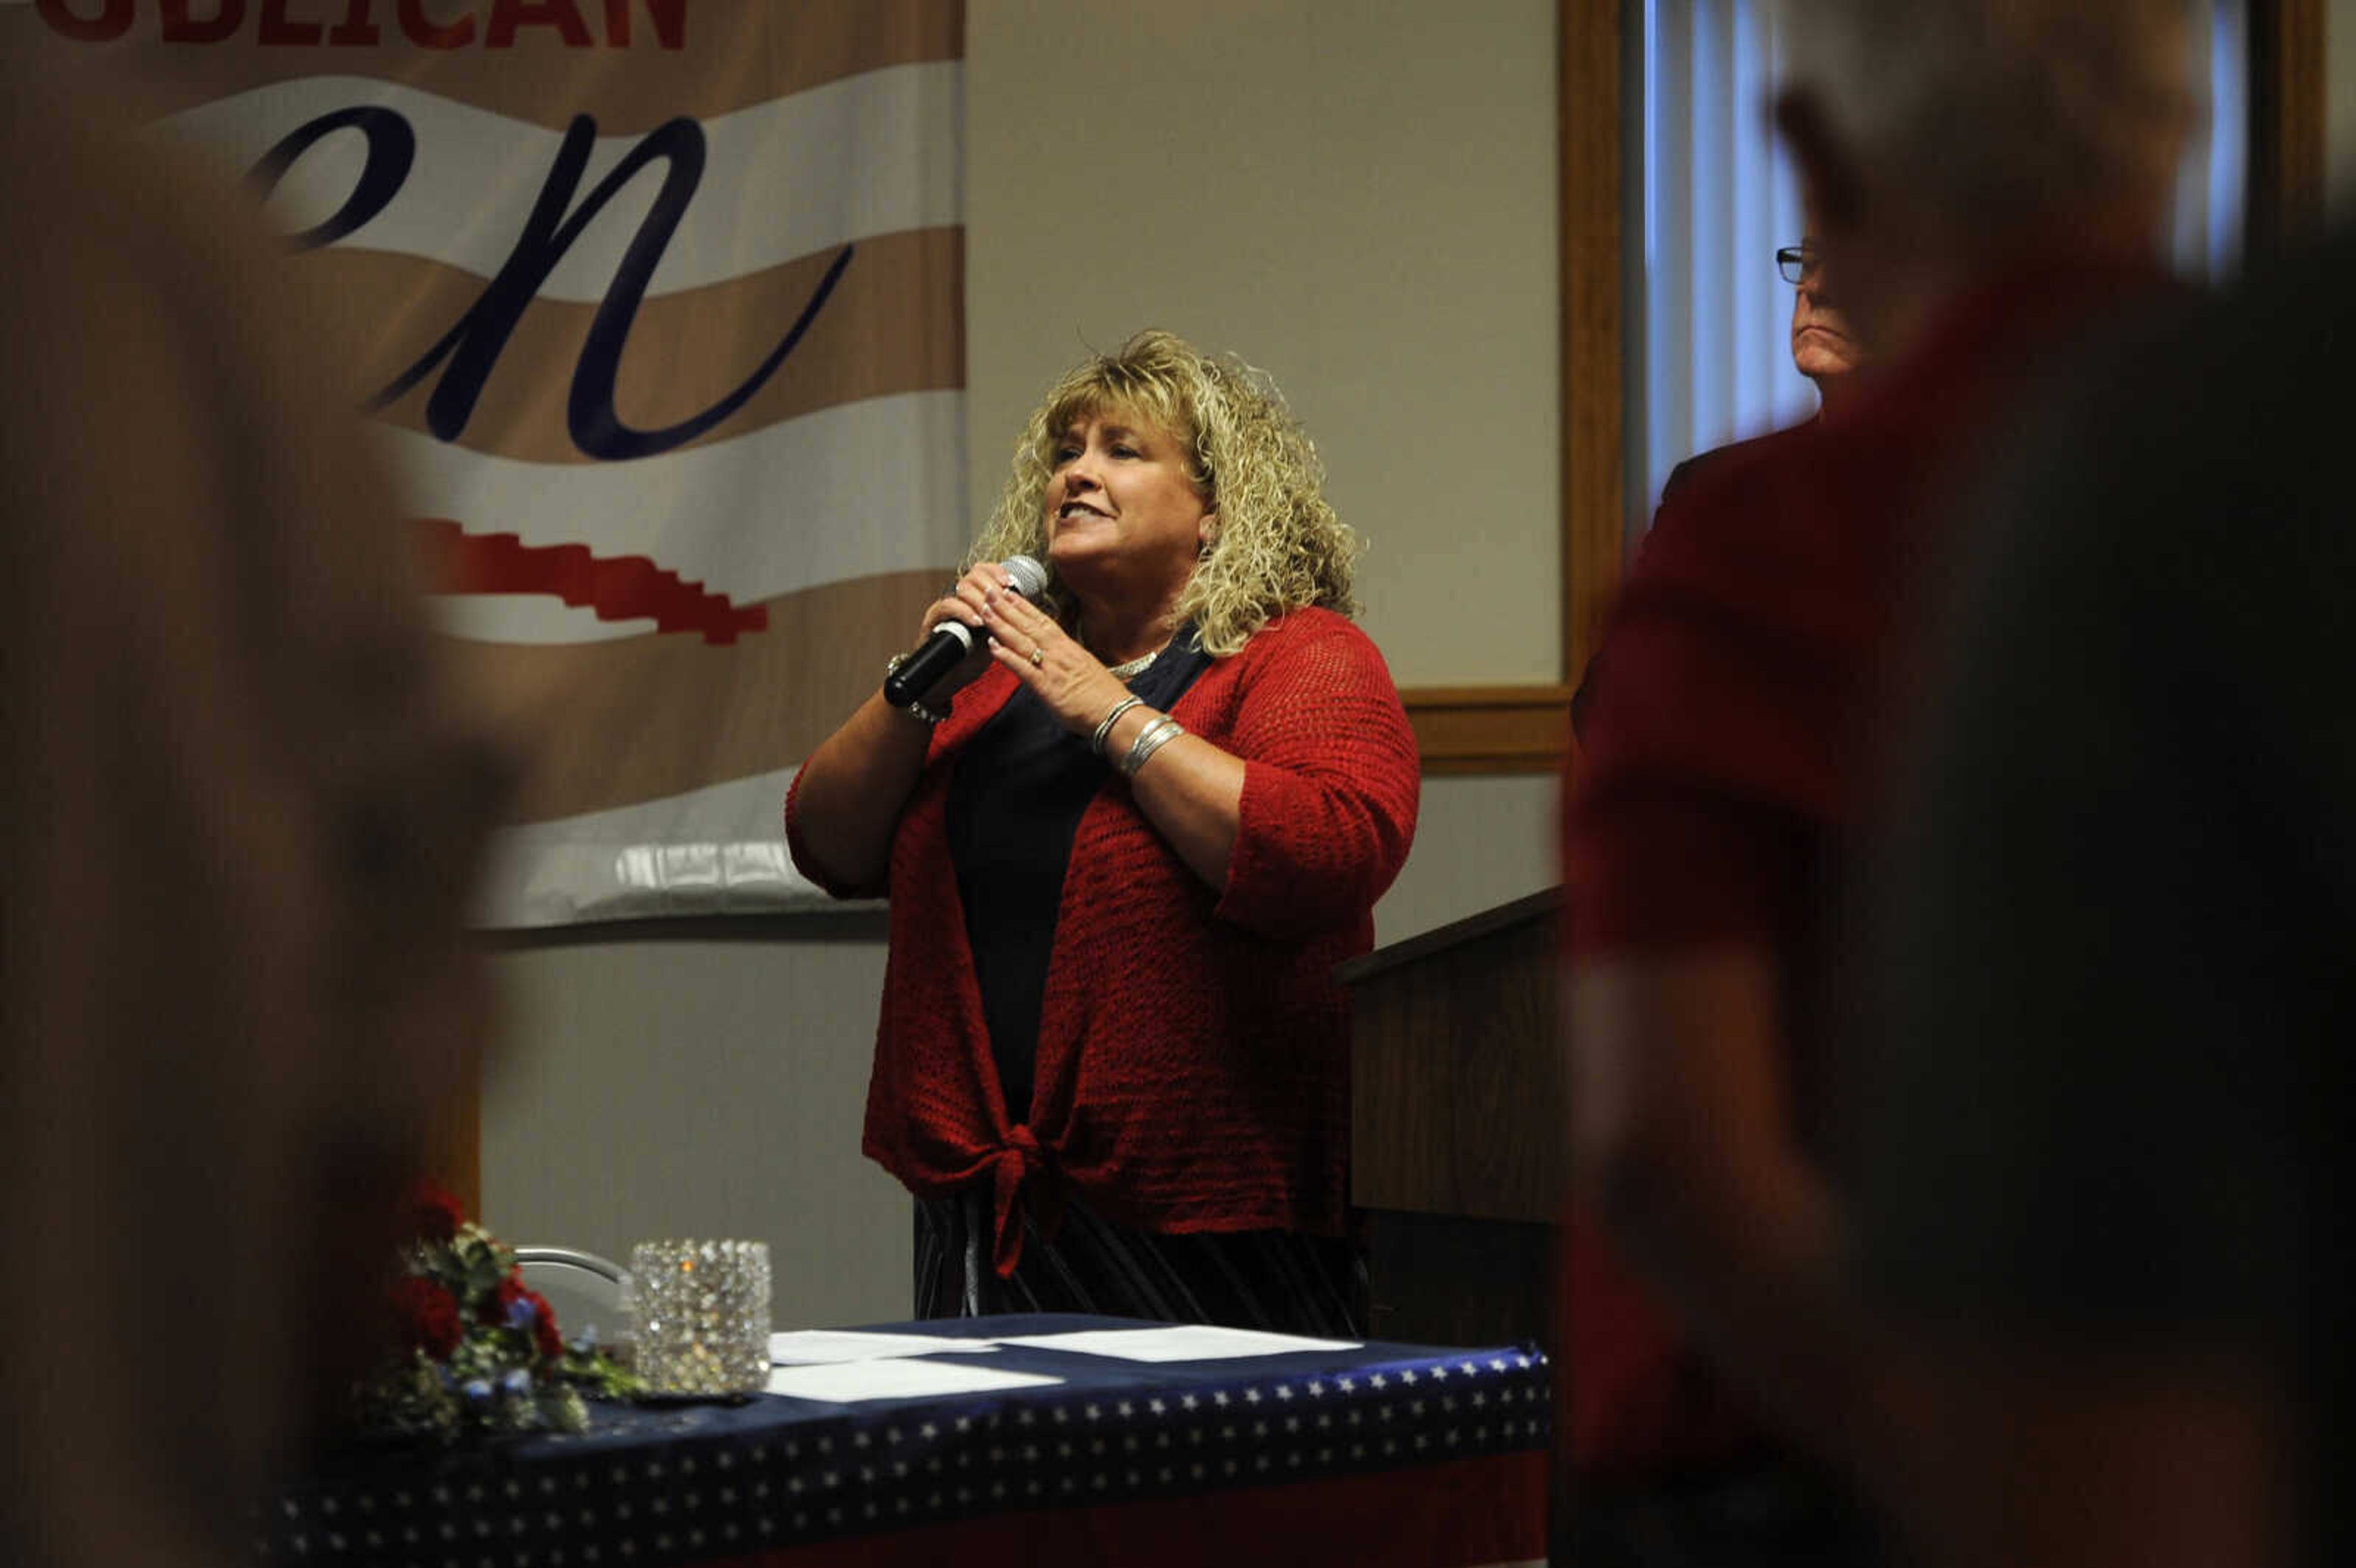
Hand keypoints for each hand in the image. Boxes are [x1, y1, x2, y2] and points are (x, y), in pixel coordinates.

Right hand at [909, 562, 1023, 701]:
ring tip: (991, 612)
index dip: (996, 572)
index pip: (982, 571)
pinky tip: (977, 621)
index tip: (1009, 582)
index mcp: (972, 597)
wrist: (949, 678)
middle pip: (972, 575)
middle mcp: (957, 597)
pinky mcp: (932, 620)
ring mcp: (944, 607)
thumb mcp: (993, 635)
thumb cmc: (972, 658)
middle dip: (990, 584)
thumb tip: (1023, 608)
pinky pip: (947, 607)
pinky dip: (964, 612)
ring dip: (979, 599)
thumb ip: (1003, 620)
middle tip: (1001, 597)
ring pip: (961, 588)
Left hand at [980, 585, 1132, 736]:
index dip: (1024, 606)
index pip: (1043, 621)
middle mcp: (1059, 653)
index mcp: (1069, 648)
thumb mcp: (1086, 668)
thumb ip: (1068, 660)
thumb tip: (1056, 656)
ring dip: (1002, 625)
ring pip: (1023, 642)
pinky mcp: (1047, 688)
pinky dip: (1007, 656)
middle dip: (1007, 608)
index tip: (1010, 593)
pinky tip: (993, 646)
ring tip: (985, 611)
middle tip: (989, 591)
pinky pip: (1024, 669)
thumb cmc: (1105, 696)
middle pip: (1029, 625)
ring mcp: (1052, 669)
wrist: (1117, 714)